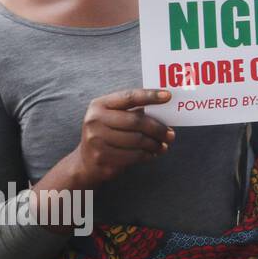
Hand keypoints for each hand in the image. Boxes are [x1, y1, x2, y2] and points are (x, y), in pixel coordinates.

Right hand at [58, 89, 174, 188]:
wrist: (86, 162)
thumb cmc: (109, 134)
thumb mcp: (114, 118)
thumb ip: (134, 111)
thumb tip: (166, 108)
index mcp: (99, 105)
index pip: (129, 97)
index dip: (150, 96)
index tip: (168, 96)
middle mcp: (95, 120)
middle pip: (136, 121)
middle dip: (158, 128)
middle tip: (171, 134)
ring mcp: (96, 140)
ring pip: (137, 140)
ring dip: (155, 144)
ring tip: (164, 145)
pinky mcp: (101, 157)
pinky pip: (133, 155)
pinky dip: (148, 155)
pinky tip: (153, 154)